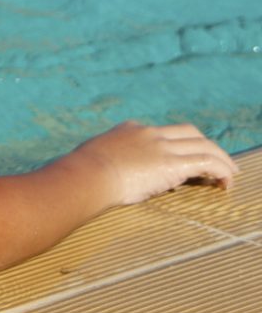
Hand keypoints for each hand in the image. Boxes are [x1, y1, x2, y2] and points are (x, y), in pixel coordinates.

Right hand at [73, 121, 236, 205]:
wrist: (87, 175)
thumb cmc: (84, 172)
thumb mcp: (94, 157)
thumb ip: (108, 160)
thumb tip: (106, 172)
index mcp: (130, 130)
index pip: (162, 133)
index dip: (177, 146)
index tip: (182, 163)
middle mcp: (149, 134)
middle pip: (189, 132)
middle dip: (207, 146)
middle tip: (218, 162)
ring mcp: (162, 146)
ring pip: (205, 145)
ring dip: (221, 160)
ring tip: (229, 175)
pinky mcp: (172, 164)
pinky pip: (208, 162)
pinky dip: (222, 170)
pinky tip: (226, 183)